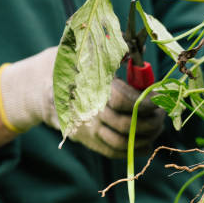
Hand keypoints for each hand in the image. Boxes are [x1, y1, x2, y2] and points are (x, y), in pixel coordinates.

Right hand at [0, 47, 163, 157]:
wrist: (41, 88)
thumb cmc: (72, 64)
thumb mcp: (89, 50)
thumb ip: (117, 51)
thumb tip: (142, 50)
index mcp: (88, 87)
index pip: (122, 101)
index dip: (145, 102)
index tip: (159, 98)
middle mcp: (87, 111)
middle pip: (126, 125)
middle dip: (151, 121)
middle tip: (162, 113)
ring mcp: (86, 129)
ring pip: (123, 142)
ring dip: (146, 137)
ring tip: (157, 126)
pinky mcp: (87, 140)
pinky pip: (113, 152)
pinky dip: (134, 150)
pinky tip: (148, 142)